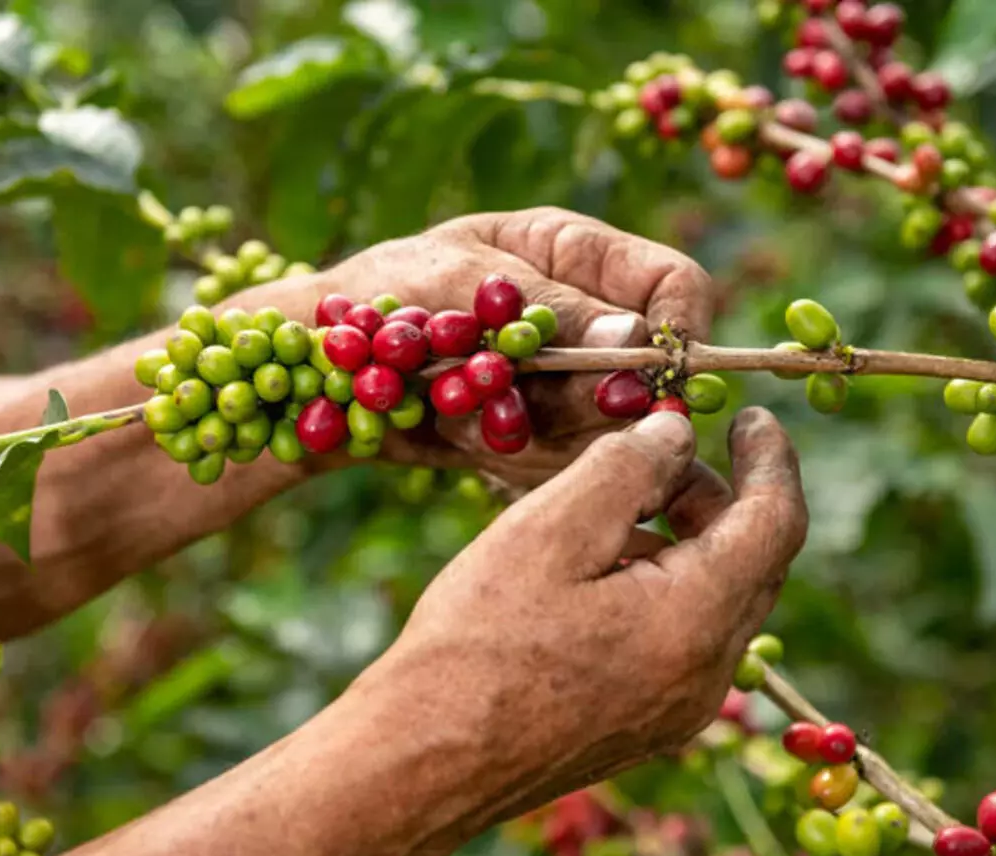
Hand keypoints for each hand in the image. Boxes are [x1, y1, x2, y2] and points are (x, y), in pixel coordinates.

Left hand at [281, 207, 715, 485]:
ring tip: (466, 411)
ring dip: (546, 433)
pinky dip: (517, 459)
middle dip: (598, 400)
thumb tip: (639, 338)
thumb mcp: (460, 282)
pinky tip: (462, 438)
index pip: (675, 284)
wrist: (316, 371)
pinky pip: (564, 464)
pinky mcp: (540, 436)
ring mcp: (564, 383)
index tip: (652, 378)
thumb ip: (550, 309)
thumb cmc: (380, 296)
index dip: (679, 331)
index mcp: (577, 252)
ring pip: (610, 427)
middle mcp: (586, 318)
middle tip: (527, 405)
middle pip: (651, 370)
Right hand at [368, 407, 806, 819]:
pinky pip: (683, 639)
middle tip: (658, 453)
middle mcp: (707, 675)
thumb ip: (628, 467)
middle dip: (718, 497)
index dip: (771, 459)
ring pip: (717, 601)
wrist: (423, 763)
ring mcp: (679, 710)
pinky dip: (662, 587)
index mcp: (697, 621)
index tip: (749, 415)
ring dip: (685, 541)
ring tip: (607, 510)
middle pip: (752, 563)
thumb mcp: (550, 529)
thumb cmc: (477, 642)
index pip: (776, 523)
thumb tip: (678, 434)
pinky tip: (593, 573)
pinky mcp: (645, 727)